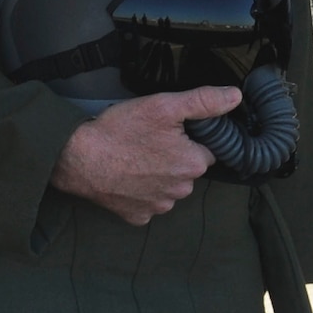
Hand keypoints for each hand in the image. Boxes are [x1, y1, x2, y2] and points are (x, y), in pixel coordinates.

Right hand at [50, 86, 239, 225]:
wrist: (77, 157)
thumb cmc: (120, 130)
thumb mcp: (162, 106)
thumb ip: (202, 101)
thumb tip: (235, 96)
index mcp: (193, 163)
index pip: (205, 150)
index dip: (188, 139)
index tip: (168, 131)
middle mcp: (182, 190)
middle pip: (186, 171)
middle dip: (173, 158)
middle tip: (148, 143)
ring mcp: (159, 206)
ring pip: (168, 188)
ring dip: (158, 177)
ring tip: (134, 159)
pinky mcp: (138, 216)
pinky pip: (147, 205)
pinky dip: (140, 194)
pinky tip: (126, 179)